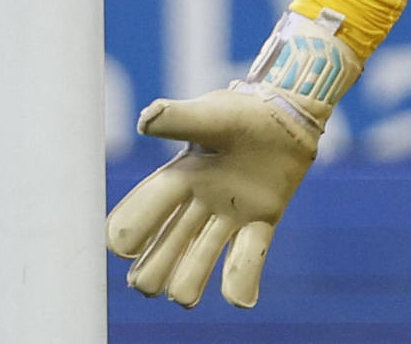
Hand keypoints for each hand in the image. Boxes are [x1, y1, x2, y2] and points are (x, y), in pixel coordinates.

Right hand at [106, 10, 360, 307]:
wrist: (287, 114)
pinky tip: (240, 299)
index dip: (127, 233)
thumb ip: (179, 119)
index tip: (124, 248)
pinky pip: (247, 259)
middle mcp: (197, 203)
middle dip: (150, 273)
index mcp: (179, 177)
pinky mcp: (260, 222)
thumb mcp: (210, 115)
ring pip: (197, 264)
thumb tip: (145, 122)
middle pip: (161, 251)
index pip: (141, 213)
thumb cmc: (242, 111)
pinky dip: (241, 282)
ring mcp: (229, 216)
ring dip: (187, 283)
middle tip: (150, 285)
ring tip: (183, 295)